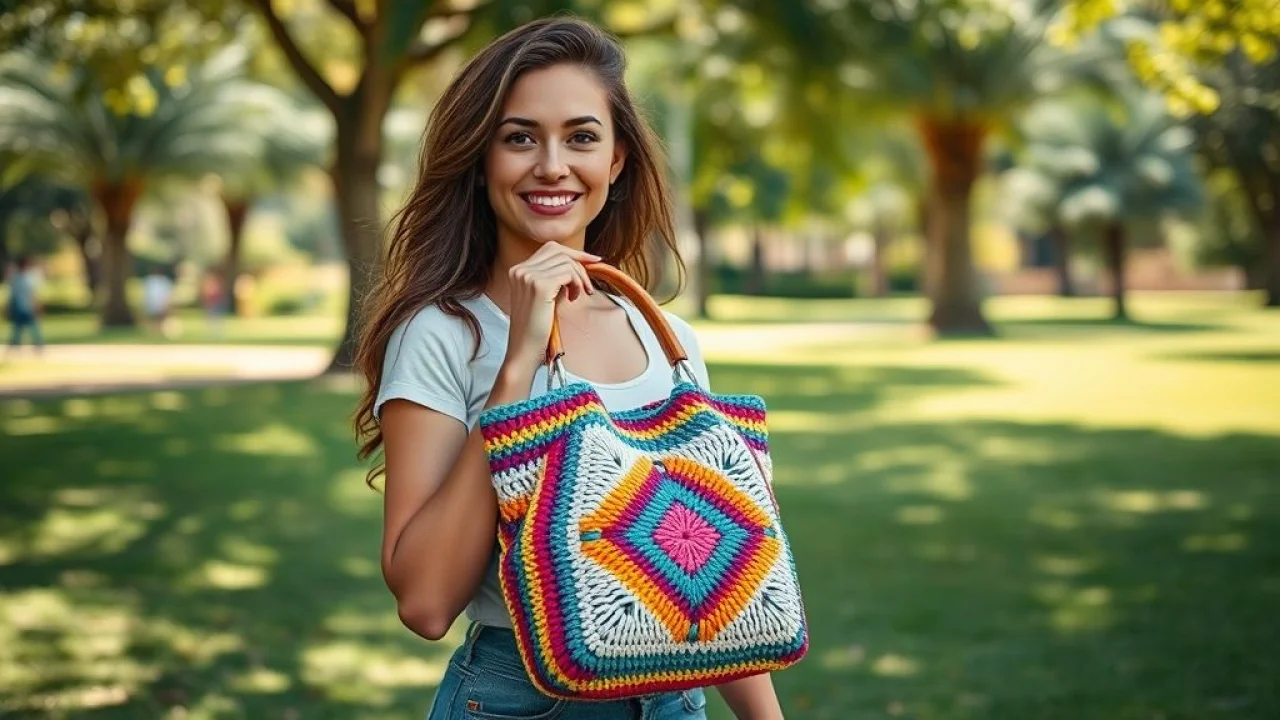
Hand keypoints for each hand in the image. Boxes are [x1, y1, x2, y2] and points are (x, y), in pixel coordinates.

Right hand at [503, 242, 598, 368]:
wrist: (524, 350)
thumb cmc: (536, 328)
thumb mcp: (544, 297)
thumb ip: (555, 278)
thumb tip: (579, 264)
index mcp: (518, 270)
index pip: (551, 248)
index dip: (574, 253)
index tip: (593, 261)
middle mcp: (520, 269)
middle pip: (560, 251)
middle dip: (580, 265)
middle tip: (588, 286)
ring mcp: (528, 276)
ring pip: (566, 262)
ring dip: (580, 278)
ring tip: (579, 295)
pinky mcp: (539, 286)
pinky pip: (568, 273)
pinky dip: (577, 283)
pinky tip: (574, 298)